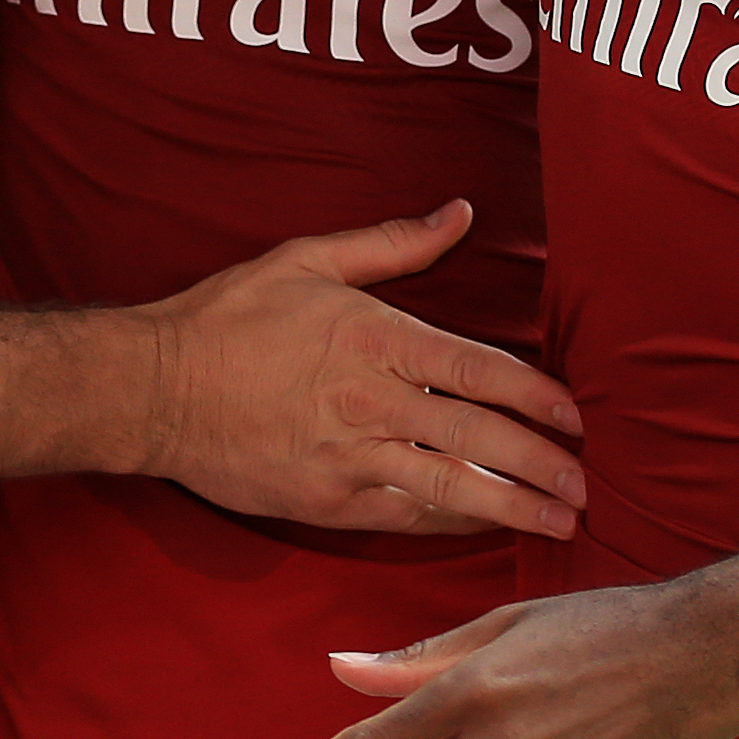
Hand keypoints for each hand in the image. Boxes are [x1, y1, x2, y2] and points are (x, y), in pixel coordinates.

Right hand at [144, 204, 585, 535]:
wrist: (151, 389)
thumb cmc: (227, 319)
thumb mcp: (306, 260)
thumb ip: (392, 243)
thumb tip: (460, 211)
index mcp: (374, 335)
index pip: (480, 368)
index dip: (536, 394)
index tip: (575, 415)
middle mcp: (371, 399)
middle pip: (480, 435)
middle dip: (543, 462)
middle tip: (586, 483)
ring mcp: (349, 456)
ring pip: (451, 486)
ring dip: (513, 505)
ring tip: (560, 521)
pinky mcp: (325, 500)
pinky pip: (404, 515)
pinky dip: (450, 521)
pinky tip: (484, 527)